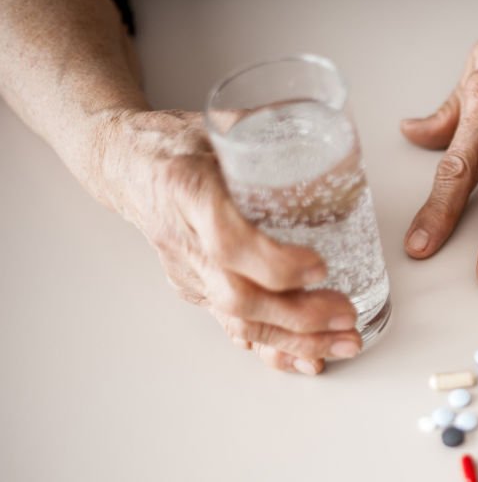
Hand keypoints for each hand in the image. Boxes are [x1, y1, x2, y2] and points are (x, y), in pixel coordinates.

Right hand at [92, 109, 361, 373]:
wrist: (125, 164)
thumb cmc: (175, 141)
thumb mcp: (221, 122)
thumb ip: (275, 127)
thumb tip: (337, 131)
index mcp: (188, 189)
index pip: (228, 241)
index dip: (274, 263)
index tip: (319, 266)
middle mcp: (185, 240)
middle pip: (238, 295)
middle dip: (299, 314)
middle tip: (348, 315)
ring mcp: (189, 271)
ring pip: (239, 320)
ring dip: (297, 340)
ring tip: (345, 344)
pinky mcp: (196, 289)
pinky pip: (235, 326)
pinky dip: (275, 348)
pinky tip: (309, 359)